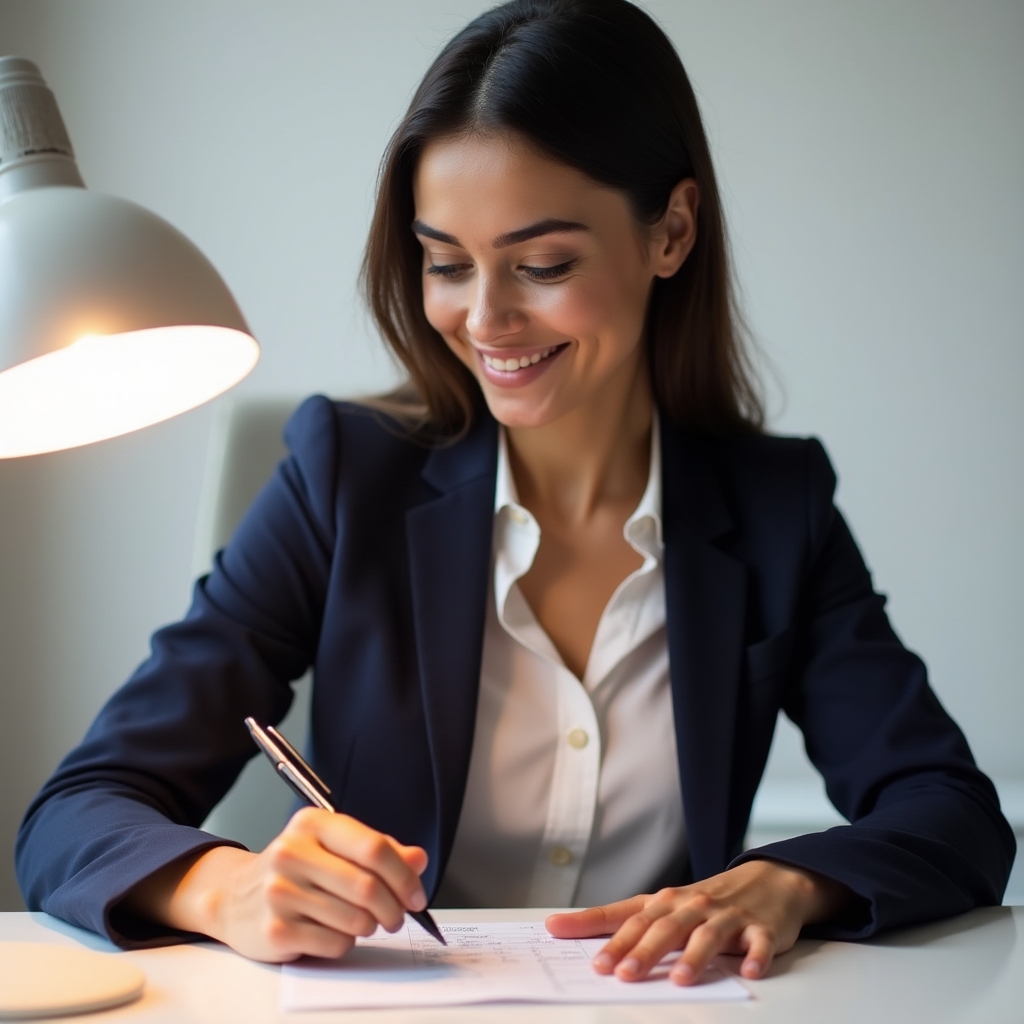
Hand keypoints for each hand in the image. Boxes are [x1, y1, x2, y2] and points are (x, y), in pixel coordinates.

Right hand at [121, 808, 428, 961]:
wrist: (234, 897)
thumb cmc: (294, 869)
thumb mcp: (332, 846)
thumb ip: (378, 850)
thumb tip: (418, 860)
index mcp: (312, 824)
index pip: (373, 848)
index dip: (404, 875)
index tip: (416, 894)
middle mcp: (292, 852)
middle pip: (368, 887)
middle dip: (393, 908)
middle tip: (397, 916)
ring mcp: (280, 892)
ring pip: (356, 919)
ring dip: (369, 926)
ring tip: (359, 921)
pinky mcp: (276, 929)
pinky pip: (335, 944)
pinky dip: (344, 943)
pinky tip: (331, 931)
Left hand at [546, 859, 850, 984]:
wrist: (769, 880)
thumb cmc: (707, 900)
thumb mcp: (667, 906)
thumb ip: (623, 921)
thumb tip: (567, 930)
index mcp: (667, 902)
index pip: (631, 918)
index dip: (607, 936)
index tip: (585, 955)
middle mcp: (693, 906)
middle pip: (666, 928)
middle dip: (643, 951)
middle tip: (624, 974)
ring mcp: (729, 917)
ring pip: (709, 935)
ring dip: (695, 957)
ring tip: (679, 979)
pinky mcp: (762, 928)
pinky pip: (759, 943)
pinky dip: (754, 956)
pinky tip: (748, 971)